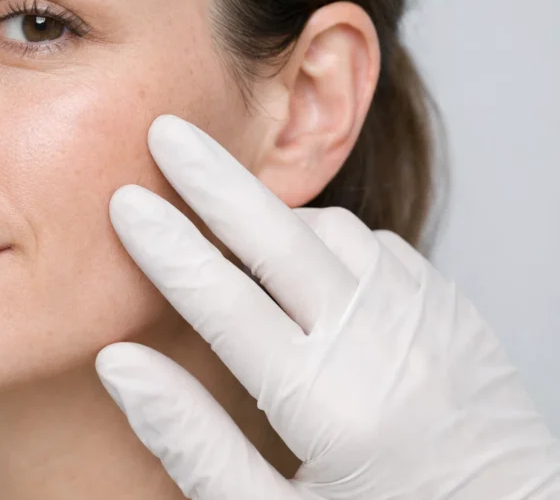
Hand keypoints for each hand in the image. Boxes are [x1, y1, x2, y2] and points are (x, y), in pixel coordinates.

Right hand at [96, 114, 559, 499]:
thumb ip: (191, 438)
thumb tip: (119, 362)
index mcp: (325, 406)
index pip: (224, 302)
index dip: (168, 246)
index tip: (126, 201)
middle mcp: (380, 347)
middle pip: (281, 238)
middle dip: (216, 179)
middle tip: (167, 132)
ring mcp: (425, 319)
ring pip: (333, 231)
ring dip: (273, 214)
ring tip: (224, 208)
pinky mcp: (451, 310)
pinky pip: (376, 247)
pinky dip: (328, 238)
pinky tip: (299, 259)